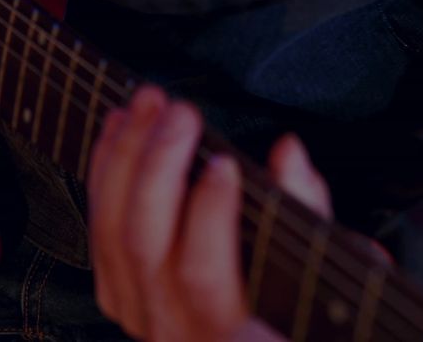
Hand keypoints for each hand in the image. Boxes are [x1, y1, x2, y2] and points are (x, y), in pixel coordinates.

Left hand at [88, 86, 332, 340]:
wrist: (246, 340)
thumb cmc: (295, 311)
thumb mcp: (324, 270)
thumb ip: (307, 212)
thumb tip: (288, 152)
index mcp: (230, 334)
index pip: (203, 274)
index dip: (209, 215)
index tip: (223, 162)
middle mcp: (175, 329)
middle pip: (144, 243)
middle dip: (158, 165)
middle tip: (181, 112)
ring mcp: (139, 312)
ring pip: (112, 231)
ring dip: (126, 156)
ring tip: (149, 104)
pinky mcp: (117, 292)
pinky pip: (98, 228)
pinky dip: (105, 170)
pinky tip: (120, 128)